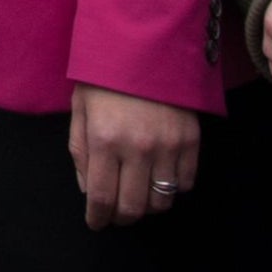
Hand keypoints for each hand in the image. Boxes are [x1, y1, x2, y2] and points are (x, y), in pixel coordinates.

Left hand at [68, 84, 198, 228]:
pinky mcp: (191, 141)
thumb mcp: (80, 110)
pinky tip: (159, 177)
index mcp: (104, 139)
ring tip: (137, 194)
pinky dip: (173, 188)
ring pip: (162, 200)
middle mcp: (137, 148)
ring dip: (148, 205)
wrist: (145, 48)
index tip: (96, 223)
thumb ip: (80, 152)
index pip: (102, 197)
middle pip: (134, 207)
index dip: (98, 217)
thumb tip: (89, 190)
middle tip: (115, 214)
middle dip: (121, 217)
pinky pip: (186, 183)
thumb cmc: (104, 78)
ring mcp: (168, 147)